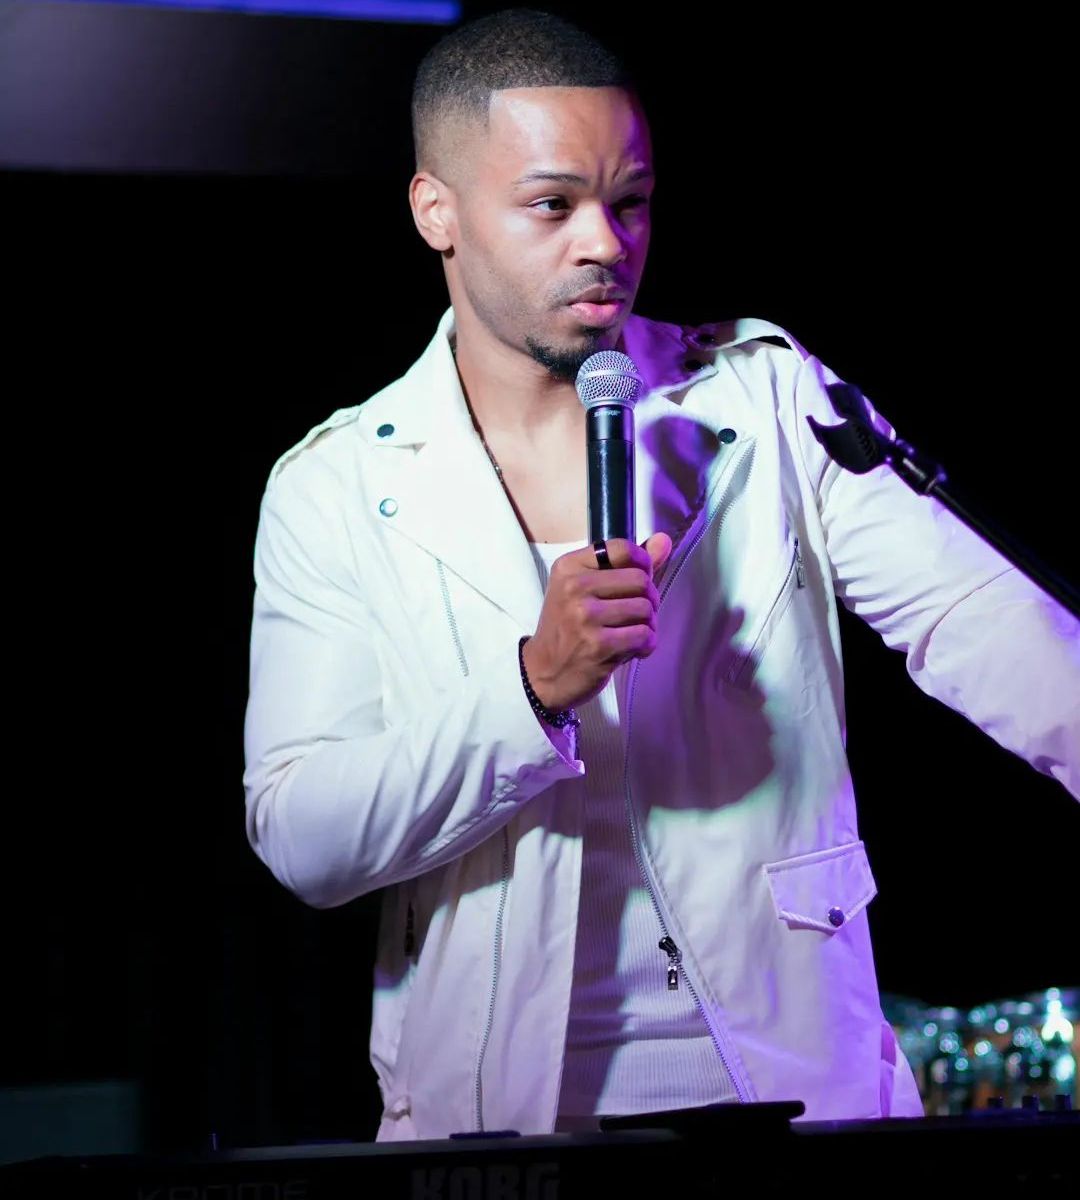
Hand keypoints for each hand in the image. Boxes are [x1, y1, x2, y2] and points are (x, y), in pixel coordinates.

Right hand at [522, 533, 672, 710]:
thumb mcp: (585, 589)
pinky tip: (633, 649)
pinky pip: (645, 635)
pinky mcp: (599, 645)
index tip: (640, 579)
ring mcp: (586, 617)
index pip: (621, 548)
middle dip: (649, 598)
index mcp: (569, 567)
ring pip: (645, 608)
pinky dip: (647, 644)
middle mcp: (574, 588)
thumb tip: (664, 540)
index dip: (642, 562)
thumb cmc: (568, 629)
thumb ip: (626, 565)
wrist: (543, 673)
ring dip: (649, 624)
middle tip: (638, 614)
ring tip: (633, 633)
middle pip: (640, 579)